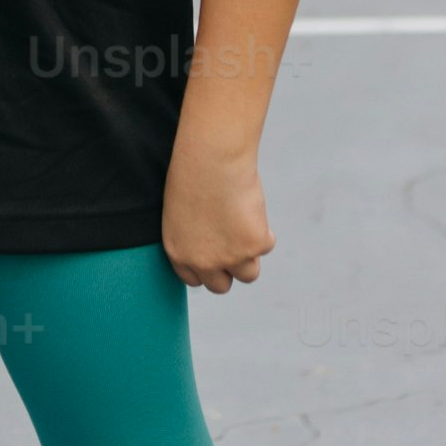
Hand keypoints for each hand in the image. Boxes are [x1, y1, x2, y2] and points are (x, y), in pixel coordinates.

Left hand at [161, 143, 275, 294]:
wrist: (212, 159)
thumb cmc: (194, 172)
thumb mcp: (182, 210)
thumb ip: (194, 233)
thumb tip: (214, 241)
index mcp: (178, 253)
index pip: (195, 279)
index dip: (208, 268)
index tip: (216, 255)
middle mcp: (202, 262)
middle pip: (221, 286)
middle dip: (229, 269)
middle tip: (235, 244)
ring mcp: (230, 258)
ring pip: (249, 274)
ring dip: (250, 255)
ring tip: (245, 225)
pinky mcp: (254, 245)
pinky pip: (267, 244)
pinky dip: (265, 229)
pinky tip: (252, 207)